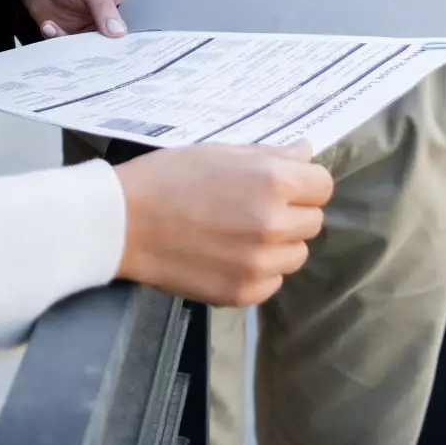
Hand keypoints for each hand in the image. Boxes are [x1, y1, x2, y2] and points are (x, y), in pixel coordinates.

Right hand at [112, 143, 333, 307]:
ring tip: (239, 234)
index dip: (303, 183)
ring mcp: (261, 264)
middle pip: (313, 221)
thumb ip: (269, 155)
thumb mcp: (219, 152)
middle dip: (291, 213)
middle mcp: (274, 224)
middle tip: (253, 208)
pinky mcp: (244, 293)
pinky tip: (228, 257)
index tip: (282, 185)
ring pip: (296, 255)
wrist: (122, 222)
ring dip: (278, 244)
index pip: (322, 185)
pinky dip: (258, 271)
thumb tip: (305, 153)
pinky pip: (273, 282)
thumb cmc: (167, 177)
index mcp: (272, 181)